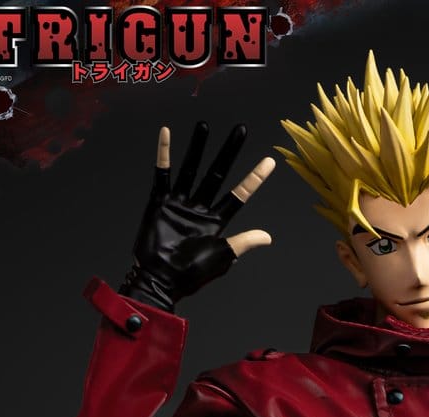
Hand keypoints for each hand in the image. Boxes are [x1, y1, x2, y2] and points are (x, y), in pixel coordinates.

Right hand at [120, 121, 274, 310]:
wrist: (160, 279)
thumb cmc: (191, 274)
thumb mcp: (222, 257)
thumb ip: (243, 242)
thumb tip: (268, 237)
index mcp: (217, 222)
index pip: (240, 195)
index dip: (254, 179)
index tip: (269, 161)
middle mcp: (200, 209)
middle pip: (218, 174)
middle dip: (229, 153)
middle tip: (241, 130)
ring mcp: (180, 203)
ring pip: (192, 169)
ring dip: (198, 147)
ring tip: (205, 125)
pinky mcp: (160, 202)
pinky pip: (162, 174)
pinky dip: (164, 154)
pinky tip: (166, 133)